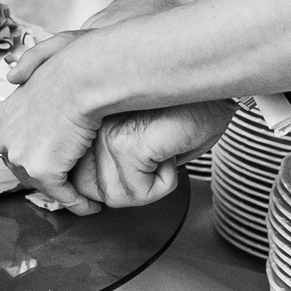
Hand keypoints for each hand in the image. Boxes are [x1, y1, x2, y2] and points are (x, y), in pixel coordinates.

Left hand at [0, 30, 109, 213]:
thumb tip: (12, 76)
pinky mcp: (40, 170)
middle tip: (71, 183)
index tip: (57, 162)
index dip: (37, 156)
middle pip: (25, 168)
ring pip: (42, 184)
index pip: (14, 148)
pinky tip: (90, 204)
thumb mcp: (39, 63)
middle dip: (48, 177)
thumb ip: (24, 70)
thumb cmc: (70, 68)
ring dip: (63, 191)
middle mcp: (2, 138)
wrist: (82, 79)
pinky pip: (61, 195)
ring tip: (83, 196)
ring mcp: (19, 155)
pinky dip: (77, 203)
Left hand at [89, 101, 235, 206]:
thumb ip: (114, 164)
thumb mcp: (140, 141)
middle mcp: (89, 124)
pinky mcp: (124, 145)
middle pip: (90, 191)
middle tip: (154, 159)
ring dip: (149, 185)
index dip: (108, 184)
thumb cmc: (187, 112)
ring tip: (164, 150)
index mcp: (88, 120)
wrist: (214, 93)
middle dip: (128, 188)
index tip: (136, 168)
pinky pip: (139, 192)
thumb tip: (99, 194)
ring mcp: (103, 134)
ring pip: (114, 197)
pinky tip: (171, 150)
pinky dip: (165, 182)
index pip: (76, 177)